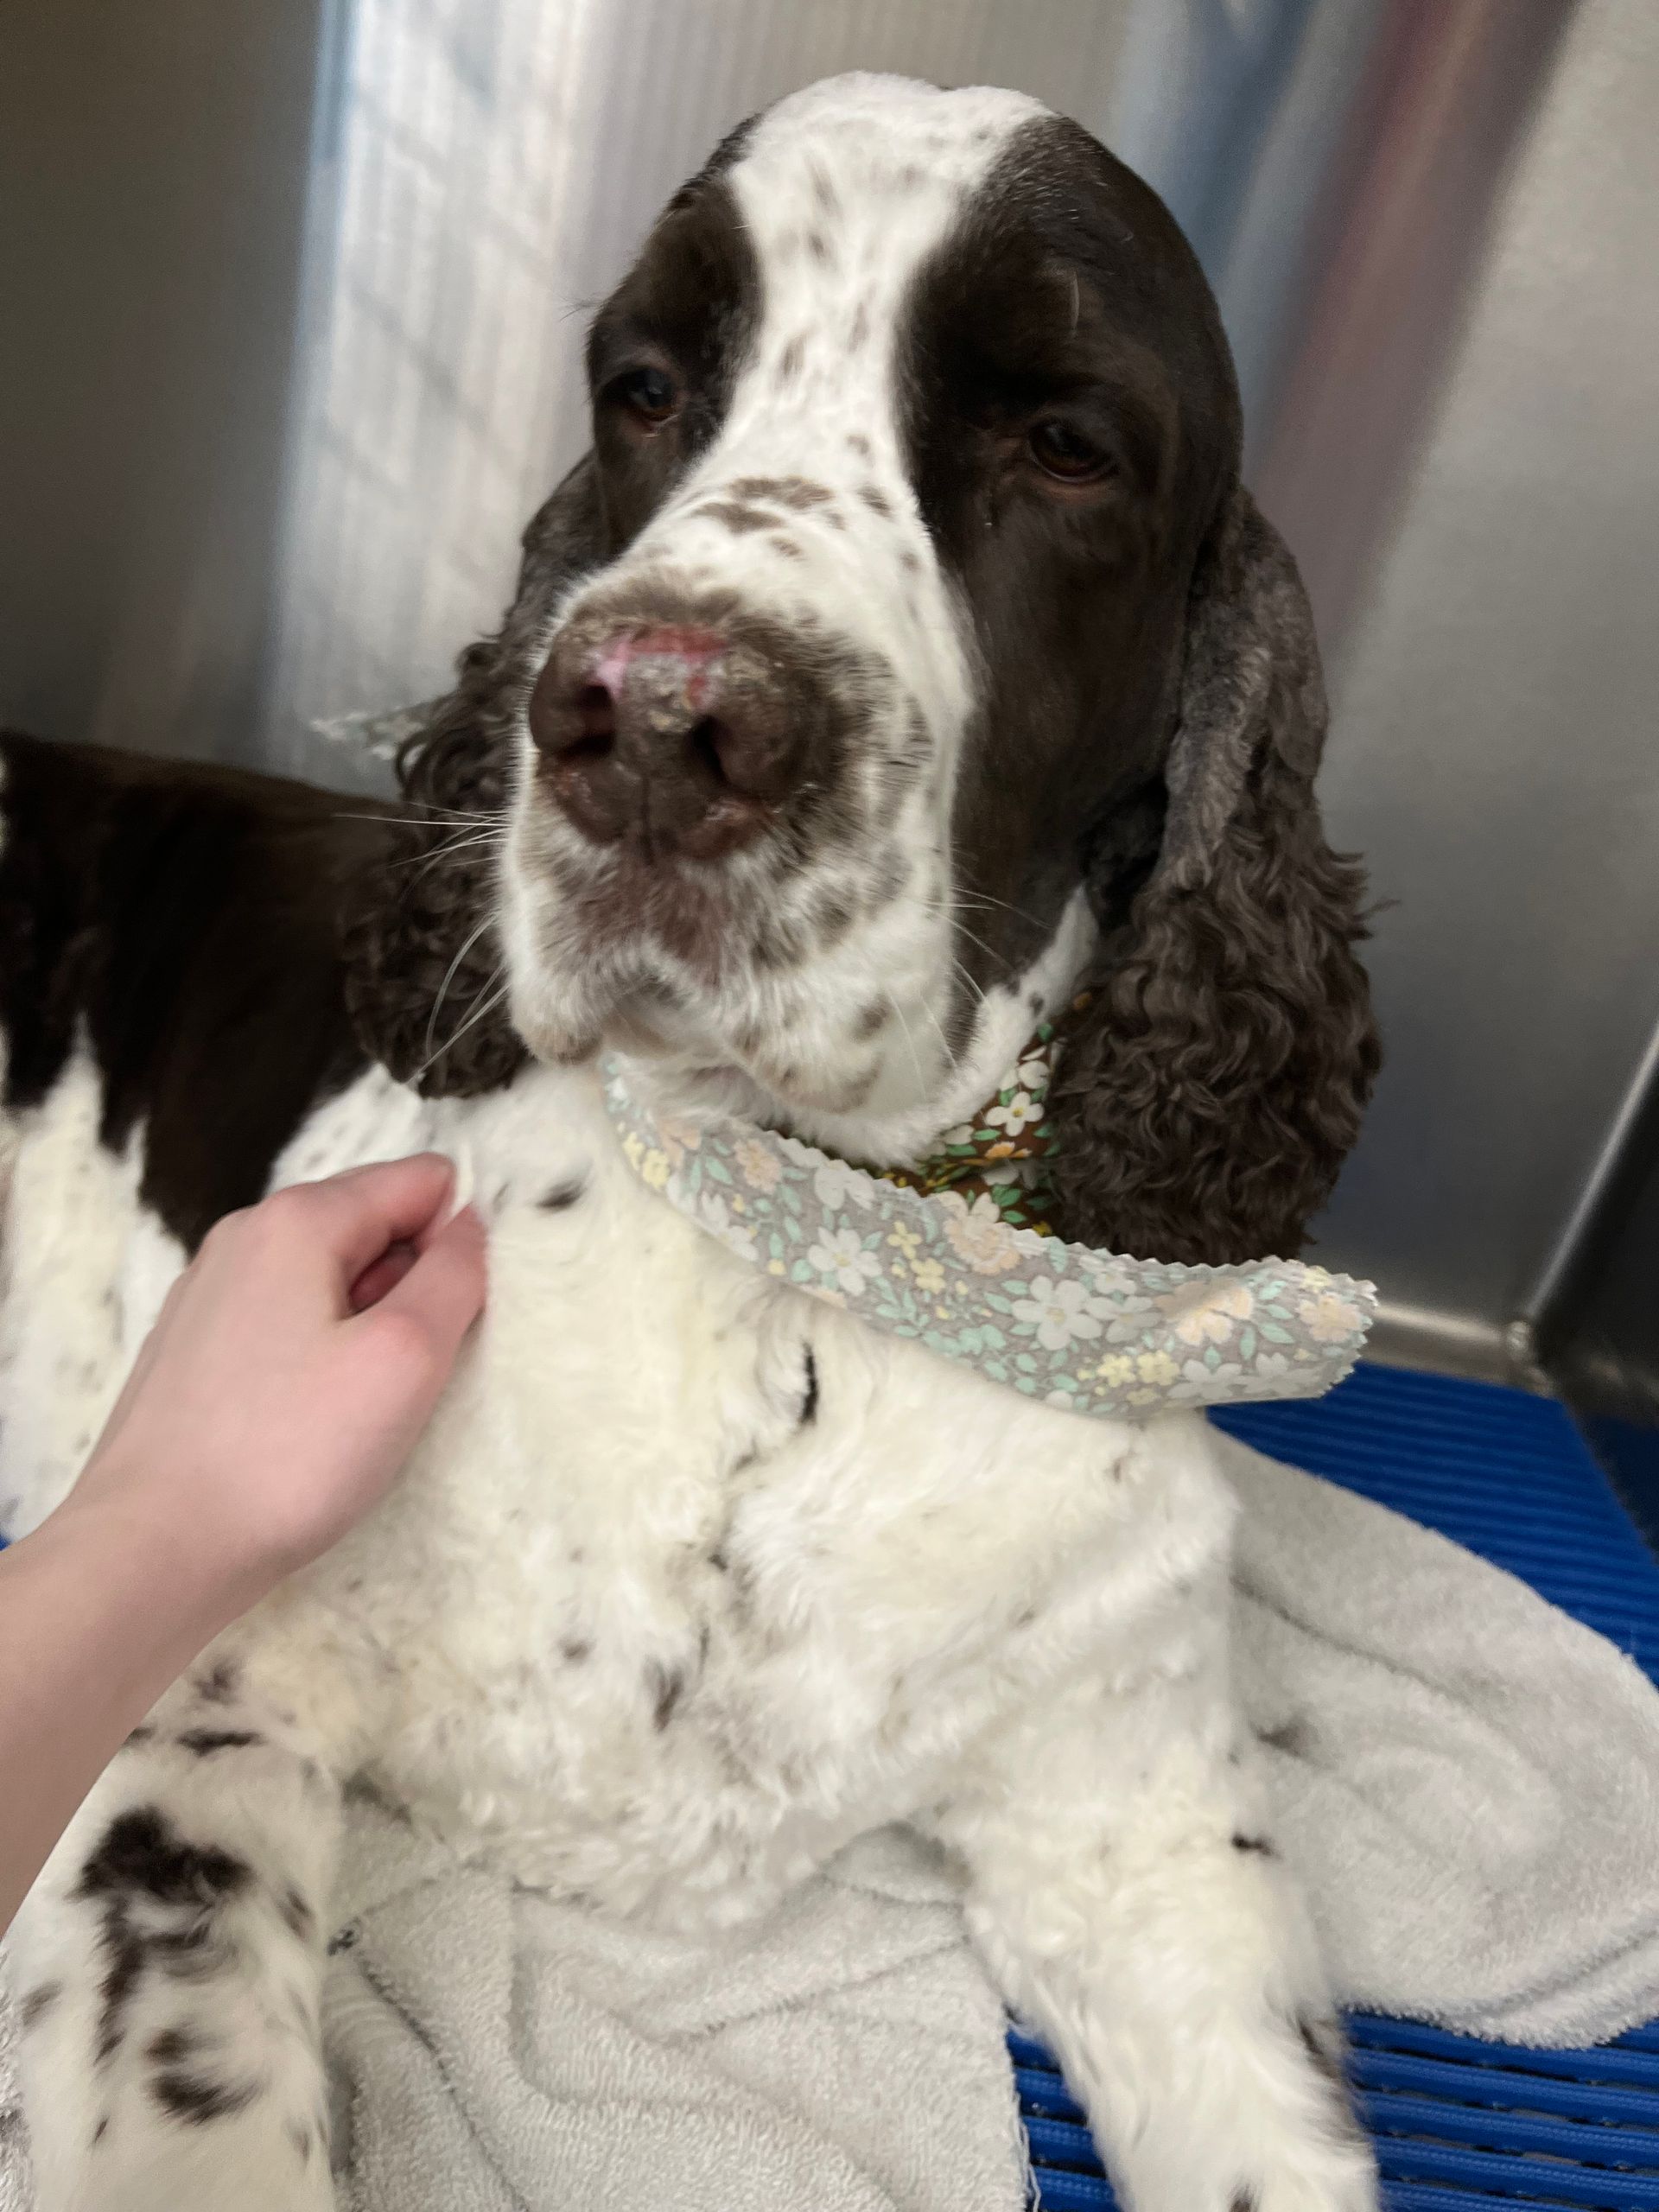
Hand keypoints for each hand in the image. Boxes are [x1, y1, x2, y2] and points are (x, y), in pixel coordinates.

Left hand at [65, 1155, 486, 1624]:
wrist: (153, 1550)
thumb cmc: (287, 1455)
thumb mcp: (405, 1357)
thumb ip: (456, 1276)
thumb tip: (471, 1223)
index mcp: (296, 1220)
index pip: (421, 1182)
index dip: (456, 1246)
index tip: (448, 1324)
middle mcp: (244, 1237)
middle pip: (373, 1226)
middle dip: (409, 1287)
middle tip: (402, 1373)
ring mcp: (210, 1294)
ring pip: (330, 1280)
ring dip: (367, 1328)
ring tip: (355, 1406)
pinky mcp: (194, 1351)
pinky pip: (287, 1324)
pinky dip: (319, 1358)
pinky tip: (310, 1425)